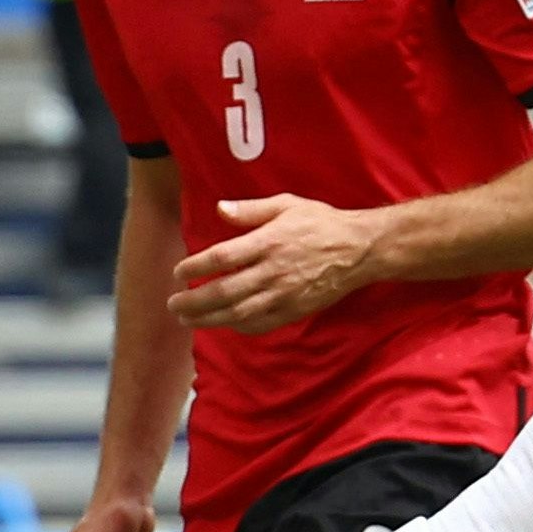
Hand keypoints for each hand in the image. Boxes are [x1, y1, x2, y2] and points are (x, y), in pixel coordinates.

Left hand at [172, 193, 383, 333]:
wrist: (359, 250)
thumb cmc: (321, 223)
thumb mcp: (287, 205)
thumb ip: (251, 210)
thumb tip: (219, 209)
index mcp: (268, 241)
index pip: (221, 258)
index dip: (195, 268)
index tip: (178, 273)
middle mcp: (273, 271)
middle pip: (224, 291)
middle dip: (193, 301)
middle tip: (173, 304)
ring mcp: (284, 294)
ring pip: (238, 313)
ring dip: (208, 319)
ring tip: (187, 320)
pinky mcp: (294, 310)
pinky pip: (260, 324)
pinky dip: (237, 326)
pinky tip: (222, 324)